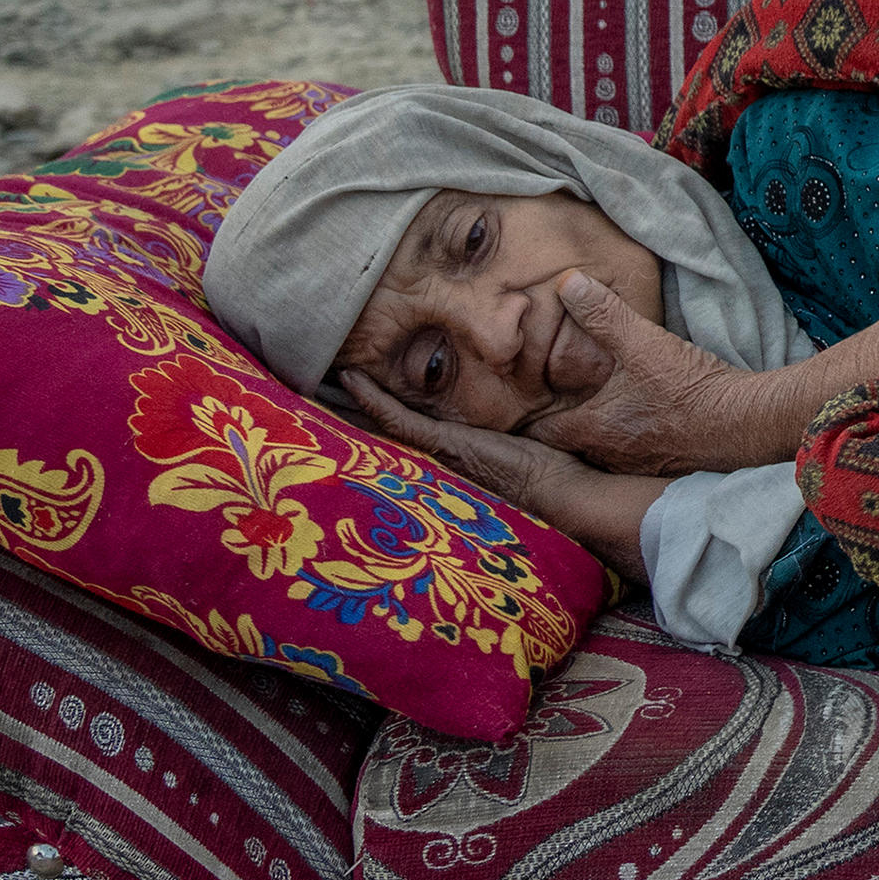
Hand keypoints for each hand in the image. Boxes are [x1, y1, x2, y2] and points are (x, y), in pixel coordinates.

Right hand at [332, 380, 658, 574]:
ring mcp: (438, 456)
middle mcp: (438, 464)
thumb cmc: (556, 478)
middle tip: (310, 399)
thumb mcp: (525, 450)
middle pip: (383, 441)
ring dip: (349, 409)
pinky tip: (350, 379)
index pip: (406, 439)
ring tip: (315, 388)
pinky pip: (400, 421)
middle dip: (347, 422)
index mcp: (454, 462)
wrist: (568, 501)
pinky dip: (373, 399)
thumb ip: (510, 440)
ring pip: (382, 432)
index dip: (377, 421)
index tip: (349, 402)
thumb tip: (520, 422)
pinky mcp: (446, 447)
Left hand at [528, 272, 827, 474]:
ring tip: (589, 405)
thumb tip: (568, 282)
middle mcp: (608, 453)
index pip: (539, 431)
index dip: (526, 414)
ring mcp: (636, 463)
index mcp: (592, 428)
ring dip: (591, 430)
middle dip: (558, 421)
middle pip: (567, 443)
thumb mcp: (642, 342)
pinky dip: (622, 436)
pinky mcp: (663, 462)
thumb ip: (603, 313)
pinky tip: (635, 416)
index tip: (518, 399)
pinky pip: (628, 453)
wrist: (744, 421)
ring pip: (598, 449)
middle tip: (550, 398)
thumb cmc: (689, 387)